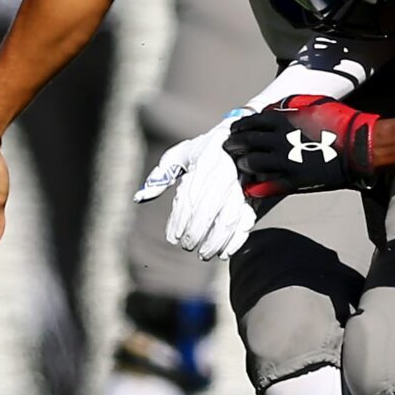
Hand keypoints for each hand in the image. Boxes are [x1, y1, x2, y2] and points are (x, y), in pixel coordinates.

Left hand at [135, 113, 252, 260]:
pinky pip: (248, 220)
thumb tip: (140, 198)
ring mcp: (242, 185)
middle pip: (208, 209)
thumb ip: (161, 176)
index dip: (180, 220)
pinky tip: (224, 252)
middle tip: (187, 246)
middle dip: (196, 232)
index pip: (190, 196)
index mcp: (205, 161)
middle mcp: (225, 173)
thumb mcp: (181, 155)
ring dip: (215, 240)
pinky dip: (237, 239)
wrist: (242, 140)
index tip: (173, 237)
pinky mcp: (254, 195)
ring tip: (203, 254)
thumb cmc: (206, 150)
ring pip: (229, 218)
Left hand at [225, 95, 380, 204]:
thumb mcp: (314, 103)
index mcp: (283, 121)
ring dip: (243, 163)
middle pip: (246, 143)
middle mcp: (279, 141)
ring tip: (240, 164)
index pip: (251, 123)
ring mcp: (285, 163)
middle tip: (229, 146)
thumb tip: (273, 108)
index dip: (240, 126)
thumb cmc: (340, 122)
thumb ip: (290, 105)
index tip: (235, 129)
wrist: (359, 147)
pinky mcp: (293, 181)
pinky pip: (267, 186)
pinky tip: (249, 187)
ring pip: (252, 164)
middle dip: (234, 144)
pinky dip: (256, 187)